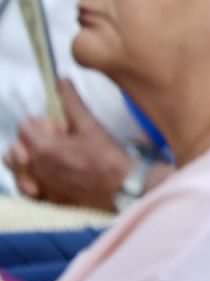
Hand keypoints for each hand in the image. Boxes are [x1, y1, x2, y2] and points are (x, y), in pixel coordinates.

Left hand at [6, 81, 132, 211]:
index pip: (24, 127)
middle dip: (31, 141)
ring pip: (16, 170)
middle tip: (55, 141)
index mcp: (44, 148)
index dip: (41, 123)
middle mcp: (36, 168)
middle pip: (16, 148)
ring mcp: (40, 187)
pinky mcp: (48, 200)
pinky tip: (47, 178)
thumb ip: (72, 102)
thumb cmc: (108, 156)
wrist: (123, 187)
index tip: (58, 126)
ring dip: (27, 160)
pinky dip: (31, 183)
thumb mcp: (90, 125)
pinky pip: (27, 191)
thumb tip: (62, 81)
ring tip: (48, 158)